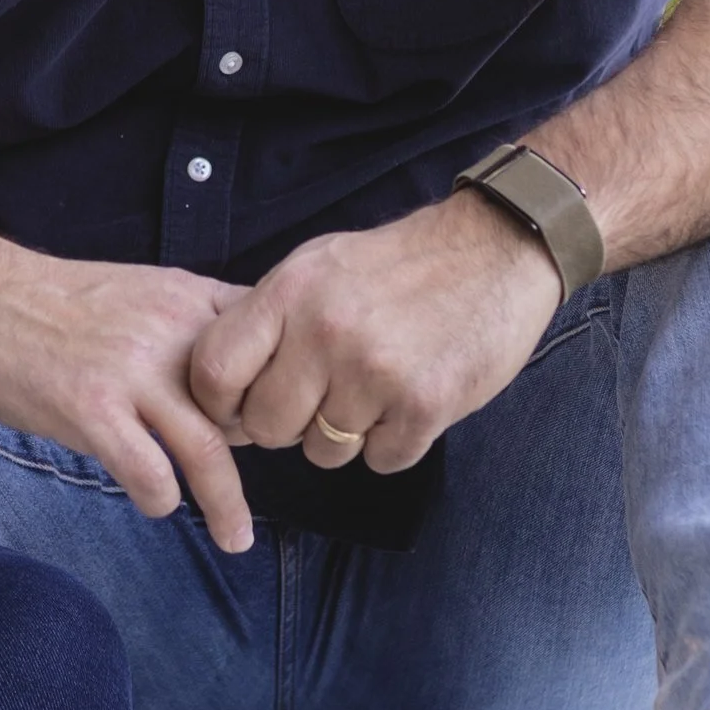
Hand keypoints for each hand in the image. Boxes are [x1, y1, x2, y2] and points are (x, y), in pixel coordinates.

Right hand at [0, 236, 257, 548]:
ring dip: (226, 505)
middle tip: (251, 484)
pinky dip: (161, 499)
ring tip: (234, 538)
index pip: (268, 348)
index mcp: (189, 298)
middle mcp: (172, 332)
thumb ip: (187, 327)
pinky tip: (155, 503)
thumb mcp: (141, 290)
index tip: (276, 425)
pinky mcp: (91, 409)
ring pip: (209, 450)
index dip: (279, 392)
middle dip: (257, 452)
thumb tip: (228, 380)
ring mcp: (133, 373)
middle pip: (248, 405)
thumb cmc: (54, 301)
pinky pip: (150, 472)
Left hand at [188, 190, 561, 473]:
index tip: (243, 407)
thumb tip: (218, 386)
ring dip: (346, 435)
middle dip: (289, 425)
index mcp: (290, 292)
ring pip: (324, 452)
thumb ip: (268, 320)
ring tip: (375, 389)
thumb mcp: (317, 267)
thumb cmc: (398, 264)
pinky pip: (381, 460)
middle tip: (322, 398)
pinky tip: (409, 400)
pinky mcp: (424, 405)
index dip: (221, 404)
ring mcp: (375, 371)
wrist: (496, 249)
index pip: (214, 371)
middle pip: (267, 427)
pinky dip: (395, 442)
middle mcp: (325, 331)